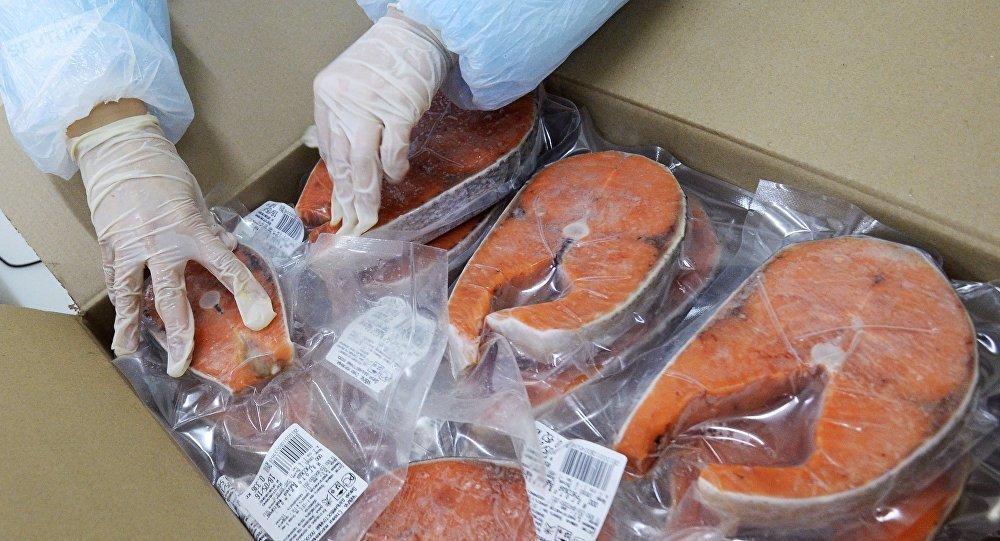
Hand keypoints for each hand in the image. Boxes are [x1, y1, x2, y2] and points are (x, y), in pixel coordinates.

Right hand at [70, 112, 275, 375]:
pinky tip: (123, 320)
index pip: (226, 267)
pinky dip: (120, 302)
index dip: (246, 293)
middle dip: (179, 336)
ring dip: (133, 327)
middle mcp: (160, 243)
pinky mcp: (108, 245)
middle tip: (180, 366)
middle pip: (172, 298)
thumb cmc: (164, 173)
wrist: (120, 150)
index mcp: (191, 229)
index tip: (260, 318)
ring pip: (134, 296)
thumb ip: (211, 230)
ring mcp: (131, 246)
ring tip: (132, 353)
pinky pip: (116, 280)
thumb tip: (230, 250)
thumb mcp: (198, 200)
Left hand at [313, 7, 450, 235]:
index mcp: (327, 95)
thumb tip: (351, 164)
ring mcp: (370, 106)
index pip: (329, 149)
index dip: (336, 182)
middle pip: (343, 160)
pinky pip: (393, 151)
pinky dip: (395, 168)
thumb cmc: (388, 61)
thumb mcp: (354, 84)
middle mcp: (343, 101)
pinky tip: (397, 176)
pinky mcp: (398, 110)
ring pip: (363, 162)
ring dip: (367, 194)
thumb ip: (348, 119)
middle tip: (350, 225)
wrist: (417, 34)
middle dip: (347, 198)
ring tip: (369, 217)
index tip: (339, 206)